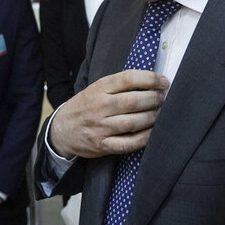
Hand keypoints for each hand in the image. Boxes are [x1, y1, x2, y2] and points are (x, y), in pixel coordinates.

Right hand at [49, 70, 168, 158]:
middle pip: (133, 101)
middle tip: (163, 98)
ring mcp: (100, 127)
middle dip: (154, 99)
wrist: (61, 130)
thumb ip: (118, 85)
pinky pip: (128, 143)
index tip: (163, 81)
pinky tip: (151, 132)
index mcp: (99, 88)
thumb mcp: (96, 88)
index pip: (128, 79)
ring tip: (159, 113)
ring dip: (152, 117)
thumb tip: (151, 82)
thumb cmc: (85, 106)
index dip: (150, 79)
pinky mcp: (102, 145)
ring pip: (133, 122)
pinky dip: (143, 138)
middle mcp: (99, 106)